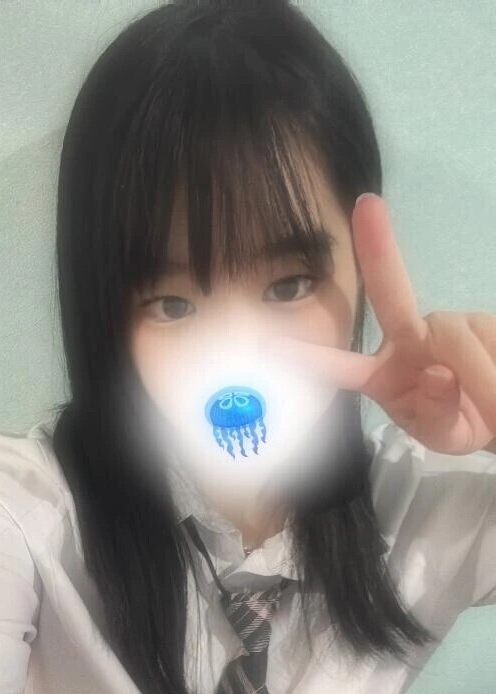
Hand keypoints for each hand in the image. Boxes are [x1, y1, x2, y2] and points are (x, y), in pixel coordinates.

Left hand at [261, 193, 495, 454]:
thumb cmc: (461, 423)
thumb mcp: (447, 436)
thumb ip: (435, 413)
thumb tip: (436, 373)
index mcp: (384, 376)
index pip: (343, 368)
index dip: (312, 358)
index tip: (272, 348)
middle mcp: (408, 340)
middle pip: (392, 296)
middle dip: (378, 251)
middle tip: (366, 206)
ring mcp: (444, 326)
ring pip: (456, 336)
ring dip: (480, 375)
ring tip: (493, 406)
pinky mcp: (481, 320)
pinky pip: (487, 337)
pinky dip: (495, 367)